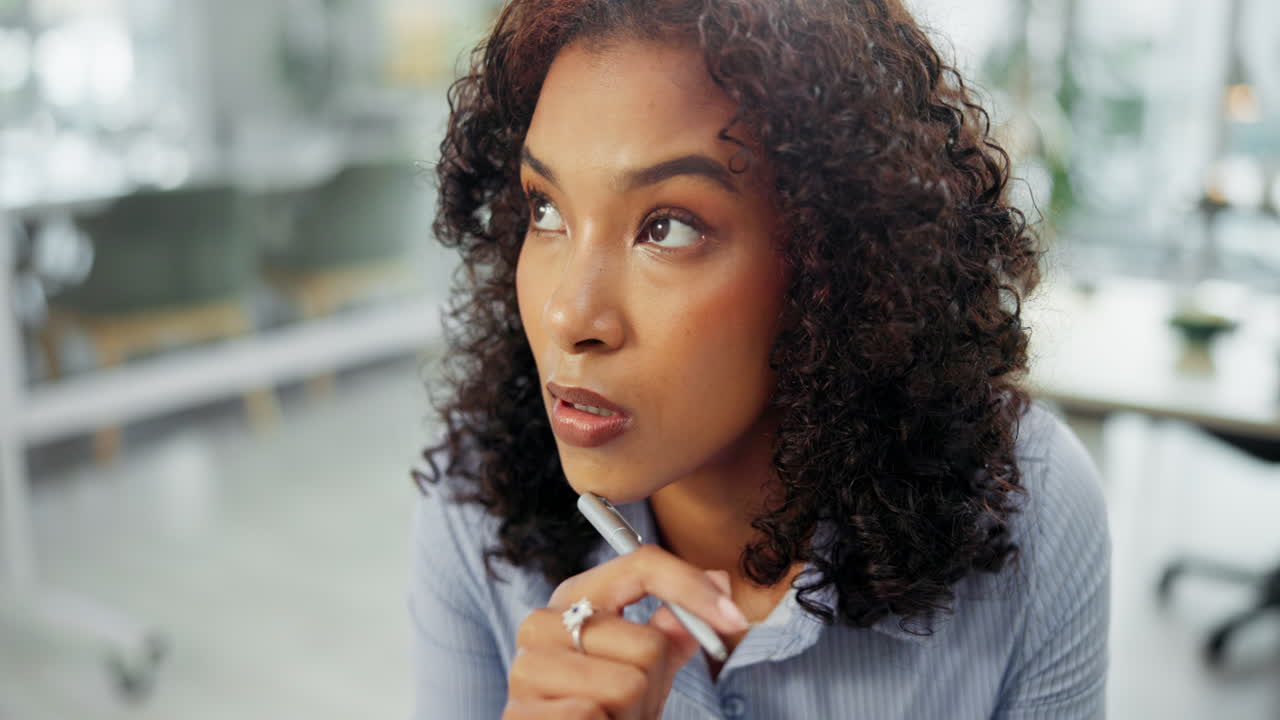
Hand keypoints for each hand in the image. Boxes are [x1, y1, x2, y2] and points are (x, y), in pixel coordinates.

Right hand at [501, 544, 748, 718]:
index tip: (736, 620)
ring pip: (628, 684)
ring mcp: (525, 669)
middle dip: (655, 686)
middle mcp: (540, 625)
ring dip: (633, 716)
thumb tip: (720, 578)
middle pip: (647, 642)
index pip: (641, 565)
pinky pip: (593, 715)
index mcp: (572, 600)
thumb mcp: (645, 669)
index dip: (693, 589)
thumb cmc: (606, 712)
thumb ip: (675, 629)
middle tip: (631, 707)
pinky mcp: (519, 714)